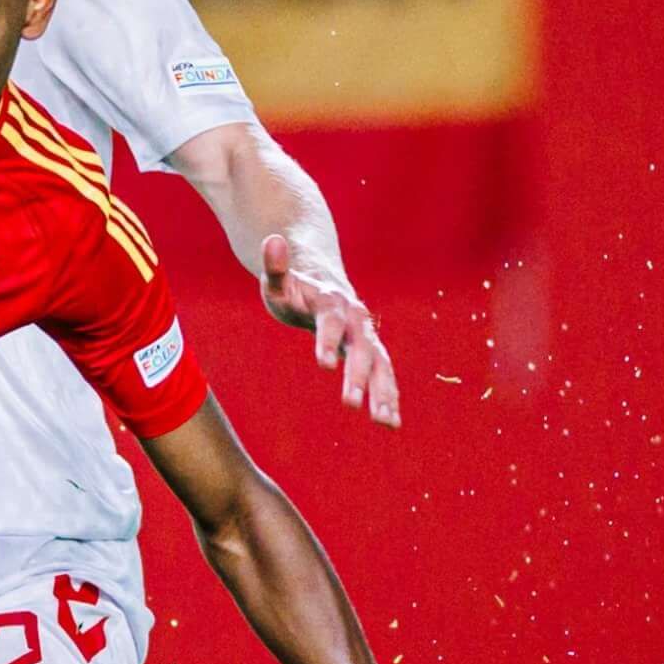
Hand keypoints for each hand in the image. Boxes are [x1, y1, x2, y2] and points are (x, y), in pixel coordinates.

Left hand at [257, 234, 398, 428]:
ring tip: (385, 423)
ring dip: (383, 393)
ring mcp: (367, 337)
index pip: (331, 323)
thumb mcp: (279, 279)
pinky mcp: (371, 353)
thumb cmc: (294, 287)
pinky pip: (384, 376)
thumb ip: (275, 265)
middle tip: (350, 404)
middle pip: (362, 349)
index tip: (322, 364)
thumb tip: (271, 239)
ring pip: (380, 366)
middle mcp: (357, 320)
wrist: (323, 284)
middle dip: (357, 376)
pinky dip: (389, 398)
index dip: (327, 341)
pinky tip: (391, 424)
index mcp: (332, 302)